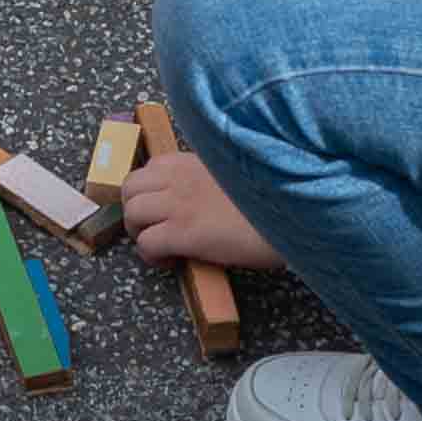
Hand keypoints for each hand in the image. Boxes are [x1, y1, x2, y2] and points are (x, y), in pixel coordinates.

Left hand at [117, 150, 285, 271]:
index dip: (151, 191)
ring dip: (140, 232)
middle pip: (130, 187)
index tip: (164, 208)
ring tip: (161, 245)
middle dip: (136, 209)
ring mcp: (178, 203)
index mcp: (194, 160)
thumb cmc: (271, 200)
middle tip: (154, 228)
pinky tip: (172, 260)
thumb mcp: (235, 176)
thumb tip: (194, 200)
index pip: (150, 167)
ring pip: (132, 212)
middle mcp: (180, 176)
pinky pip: (146, 243)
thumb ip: (208, 179)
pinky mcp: (183, 231)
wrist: (291, 217)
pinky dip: (152, 255)